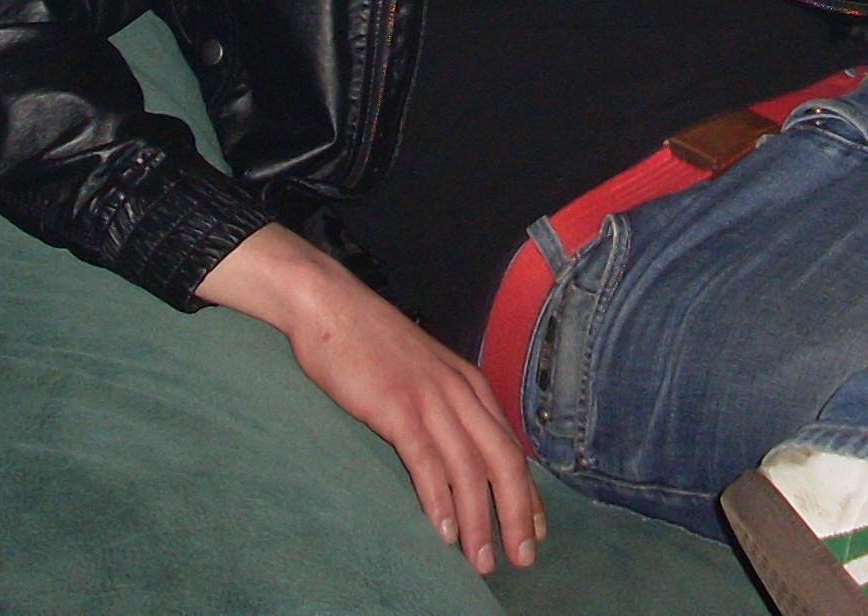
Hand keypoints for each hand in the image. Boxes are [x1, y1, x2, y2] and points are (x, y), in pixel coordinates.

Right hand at [198, 225, 542, 575]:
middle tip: (522, 559)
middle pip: (503, 461)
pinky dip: (438, 500)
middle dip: (517, 514)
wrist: (331, 305)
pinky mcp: (397, 406)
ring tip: (482, 561)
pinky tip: (443, 532)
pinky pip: (426, 461)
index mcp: (470, 384)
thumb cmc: (371, 343)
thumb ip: (446, 406)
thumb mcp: (424, 372)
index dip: (527, 493)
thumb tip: (458, 452)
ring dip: (479, 521)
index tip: (536, 532)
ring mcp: (430, 398)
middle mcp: (460, 391)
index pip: (511, 447)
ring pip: (469, 469)